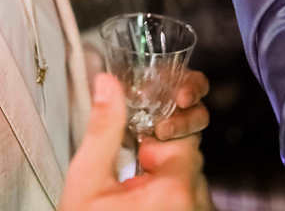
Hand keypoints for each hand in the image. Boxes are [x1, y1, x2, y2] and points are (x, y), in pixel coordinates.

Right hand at [60, 74, 208, 210]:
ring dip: (165, 174)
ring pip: (189, 177)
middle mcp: (197, 204)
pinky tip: (143, 202)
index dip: (158, 128)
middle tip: (130, 165)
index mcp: (174, 189)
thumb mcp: (87, 180)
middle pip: (188, 155)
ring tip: (134, 187)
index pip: (183, 134)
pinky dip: (169, 194)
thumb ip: (103, 129)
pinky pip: (189, 198)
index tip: (137, 135)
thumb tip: (108, 86)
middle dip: (159, 152)